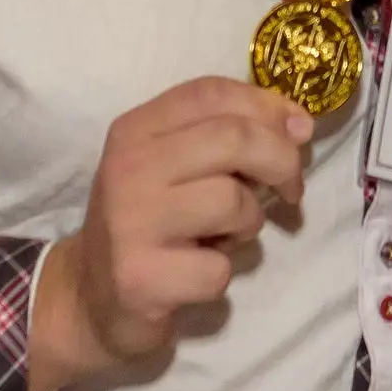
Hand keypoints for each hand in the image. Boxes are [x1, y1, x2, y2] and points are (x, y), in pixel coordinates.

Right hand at [30, 76, 314, 390]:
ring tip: (224, 236)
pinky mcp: (141, 278)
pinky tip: (195, 273)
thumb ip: (230, 135)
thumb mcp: (178, 166)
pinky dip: (221, 275)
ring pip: (231, 202)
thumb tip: (299, 123)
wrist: (92, 297)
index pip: (211, 92)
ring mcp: (131, 223)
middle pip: (233, 138)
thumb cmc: (150, 223)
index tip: (297, 134)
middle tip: (289, 189)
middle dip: (281, 161)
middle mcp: (128, 168)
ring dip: (248, 224)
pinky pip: (219, 268)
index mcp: (136, 130)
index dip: (268, 107)